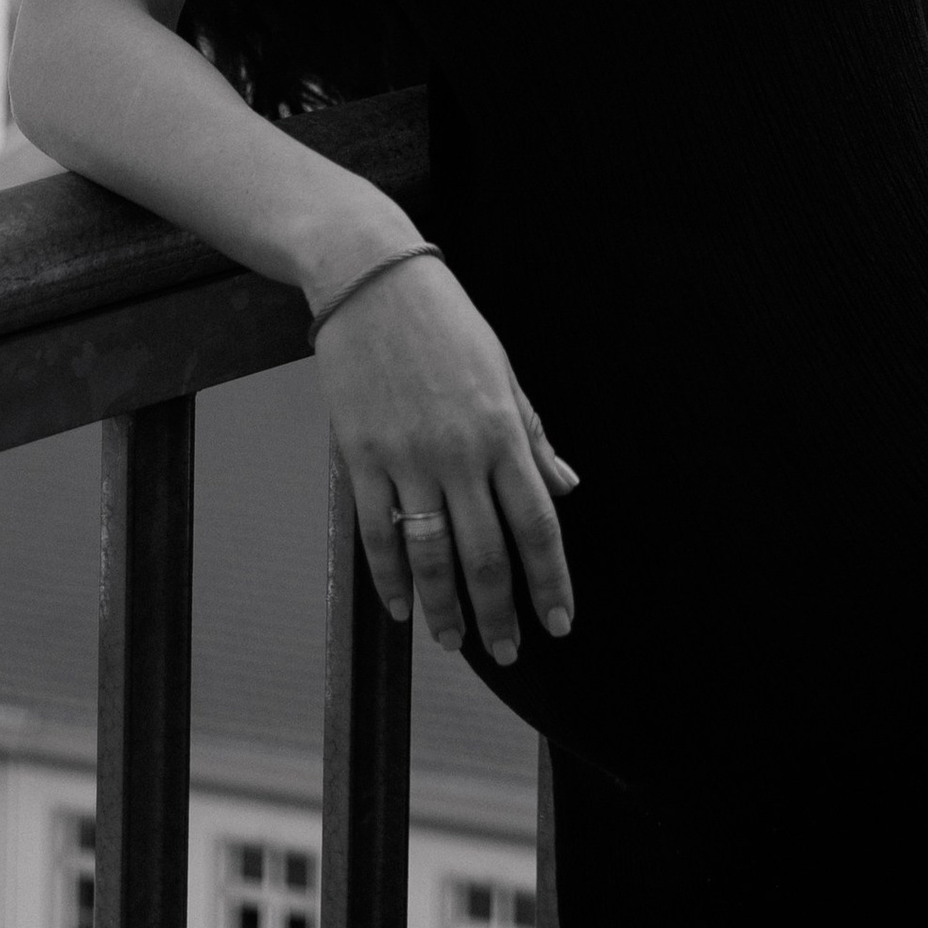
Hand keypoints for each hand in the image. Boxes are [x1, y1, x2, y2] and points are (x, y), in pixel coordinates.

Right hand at [311, 251, 578, 665]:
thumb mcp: (502, 370)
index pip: (537, 523)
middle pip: (485, 553)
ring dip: (445, 608)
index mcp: (501, 430)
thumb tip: (567, 489)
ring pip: (431, 554)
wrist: (371, 276)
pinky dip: (390, 577)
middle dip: (499, 612)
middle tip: (509, 651)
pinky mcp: (360, 454)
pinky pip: (377, 531)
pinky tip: (402, 605)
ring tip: (453, 642)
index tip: (558, 623)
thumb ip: (533, 435)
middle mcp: (458, 452)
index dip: (550, 580)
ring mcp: (406, 456)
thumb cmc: (445, 321)